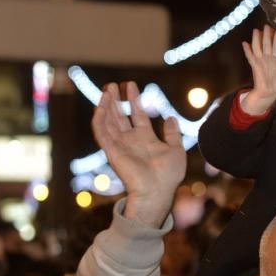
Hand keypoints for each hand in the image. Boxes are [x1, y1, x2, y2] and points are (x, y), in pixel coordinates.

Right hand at [92, 82, 186, 227]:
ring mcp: (120, 145)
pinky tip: (100, 106)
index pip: (137, 115)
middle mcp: (130, 141)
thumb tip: (170, 118)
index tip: (131, 85)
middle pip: (119, 116)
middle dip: (115, 100)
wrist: (158, 191)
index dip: (133, 100)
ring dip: (106, 105)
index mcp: (145, 139)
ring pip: (108, 121)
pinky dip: (99, 119)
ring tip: (107, 89)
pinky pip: (102, 132)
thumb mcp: (176, 150)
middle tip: (112, 85)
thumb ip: (172, 134)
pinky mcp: (111, 151)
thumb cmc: (169, 175)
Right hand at [240, 26, 275, 115]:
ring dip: (257, 39)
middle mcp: (268, 59)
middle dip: (267, 35)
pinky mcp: (255, 66)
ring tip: (256, 30)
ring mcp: (261, 62)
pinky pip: (250, 56)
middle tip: (267, 26)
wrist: (269, 93)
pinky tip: (244, 43)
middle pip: (267, 44)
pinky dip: (247, 50)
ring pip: (258, 47)